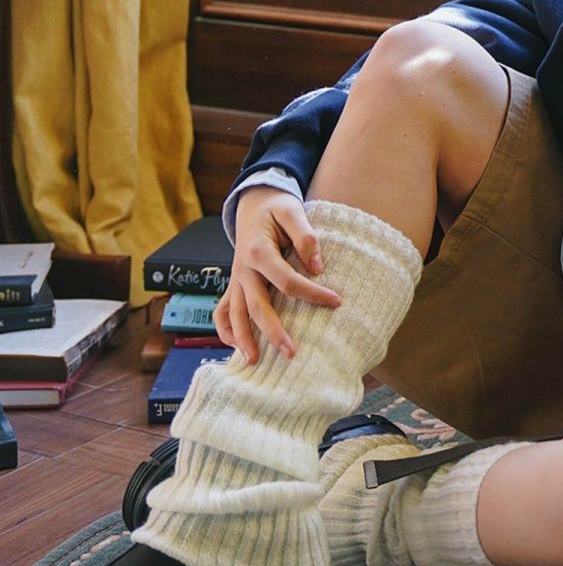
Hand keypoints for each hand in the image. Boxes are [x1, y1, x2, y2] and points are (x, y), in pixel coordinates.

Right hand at [214, 187, 340, 362]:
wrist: (252, 203)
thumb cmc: (276, 208)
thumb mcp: (292, 211)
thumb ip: (305, 236)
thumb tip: (318, 267)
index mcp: (258, 251)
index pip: (288, 281)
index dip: (313, 293)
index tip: (337, 302)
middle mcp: (243, 269)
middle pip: (258, 306)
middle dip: (273, 332)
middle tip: (292, 353)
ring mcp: (236, 279)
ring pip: (235, 313)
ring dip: (243, 339)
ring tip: (254, 362)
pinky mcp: (235, 284)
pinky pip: (223, 310)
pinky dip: (225, 329)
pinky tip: (235, 347)